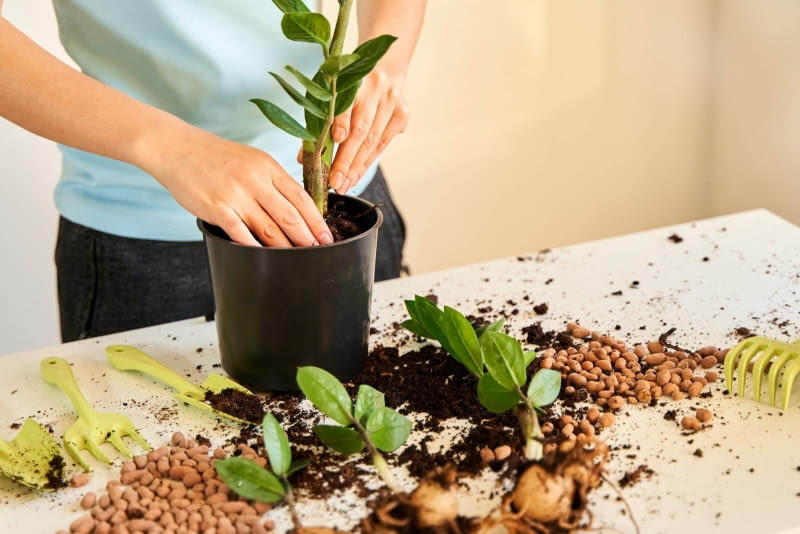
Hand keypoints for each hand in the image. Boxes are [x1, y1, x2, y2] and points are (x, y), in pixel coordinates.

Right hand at [139, 123, 333, 247]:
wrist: (175, 148)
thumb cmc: (214, 157)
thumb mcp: (251, 160)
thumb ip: (272, 181)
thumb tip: (295, 207)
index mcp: (267, 166)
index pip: (301, 197)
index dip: (316, 220)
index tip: (326, 236)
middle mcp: (255, 179)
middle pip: (290, 216)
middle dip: (308, 238)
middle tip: (318, 252)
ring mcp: (235, 195)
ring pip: (269, 228)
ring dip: (287, 247)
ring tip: (298, 259)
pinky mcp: (217, 208)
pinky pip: (241, 234)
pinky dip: (255, 248)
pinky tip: (266, 259)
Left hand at [328, 69, 409, 192]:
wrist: (386, 71)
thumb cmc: (351, 89)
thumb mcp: (333, 96)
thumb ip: (320, 123)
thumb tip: (305, 158)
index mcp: (353, 79)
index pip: (347, 103)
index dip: (342, 121)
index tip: (336, 139)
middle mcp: (375, 88)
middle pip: (361, 129)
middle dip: (346, 159)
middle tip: (335, 182)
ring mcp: (392, 101)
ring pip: (374, 141)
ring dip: (357, 167)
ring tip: (344, 184)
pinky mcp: (403, 113)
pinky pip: (384, 143)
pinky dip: (368, 161)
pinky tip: (357, 175)